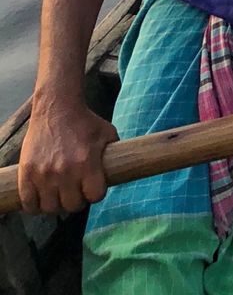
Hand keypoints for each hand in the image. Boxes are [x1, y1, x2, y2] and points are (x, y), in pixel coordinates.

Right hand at [18, 95, 117, 214]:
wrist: (56, 109)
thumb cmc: (85, 122)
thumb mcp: (107, 134)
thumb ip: (114, 154)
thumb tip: (122, 170)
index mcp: (87, 162)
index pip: (95, 196)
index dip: (96, 193)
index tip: (94, 187)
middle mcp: (65, 171)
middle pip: (72, 206)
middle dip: (77, 201)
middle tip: (76, 192)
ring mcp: (43, 174)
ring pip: (51, 208)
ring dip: (57, 204)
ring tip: (60, 195)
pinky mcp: (26, 174)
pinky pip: (28, 204)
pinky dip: (35, 206)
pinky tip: (42, 198)